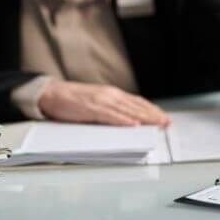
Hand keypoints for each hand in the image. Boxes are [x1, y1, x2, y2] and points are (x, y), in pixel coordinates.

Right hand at [38, 80, 170, 126]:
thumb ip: (112, 109)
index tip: (164, 117)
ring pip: (128, 111)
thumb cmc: (73, 100)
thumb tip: (128, 120)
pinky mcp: (91, 108)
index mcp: (113, 95)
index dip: (152, 110)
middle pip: (137, 106)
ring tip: (157, 125)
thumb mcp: (97, 102)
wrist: (51, 93)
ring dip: (144, 118)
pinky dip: (123, 121)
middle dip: (154, 115)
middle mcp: (111, 96)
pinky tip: (133, 125)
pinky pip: (110, 116)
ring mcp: (102, 101)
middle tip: (167, 123)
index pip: (138, 102)